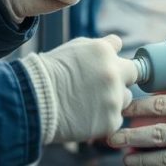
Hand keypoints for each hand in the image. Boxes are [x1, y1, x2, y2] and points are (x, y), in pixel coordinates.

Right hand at [19, 35, 138, 143]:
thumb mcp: (73, 48)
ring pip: (125, 96)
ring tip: (88, 102)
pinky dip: (104, 117)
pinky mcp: (111, 120)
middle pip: (132, 73)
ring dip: (113, 98)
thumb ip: (99, 46)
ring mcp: (114, 98)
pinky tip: (85, 115)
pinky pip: (115, 117)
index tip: (100, 65)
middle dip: (120, 77)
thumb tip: (117, 45)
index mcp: (104, 51)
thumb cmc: (49, 74)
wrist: (33, 103)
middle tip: (100, 85)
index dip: (109, 56)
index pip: (120, 48)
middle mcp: (113, 72)